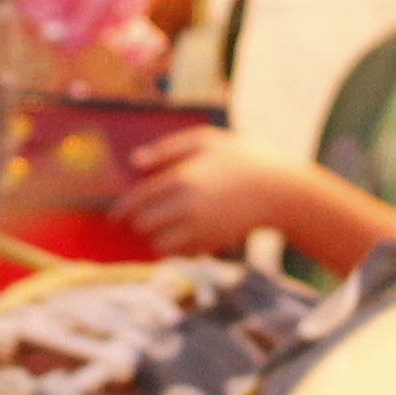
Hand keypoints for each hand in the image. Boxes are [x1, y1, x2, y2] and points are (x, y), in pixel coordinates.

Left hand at [116, 125, 354, 257]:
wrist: (281, 191)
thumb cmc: (243, 159)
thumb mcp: (206, 140)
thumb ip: (168, 149)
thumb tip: (135, 161)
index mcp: (182, 178)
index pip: (138, 199)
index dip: (121, 210)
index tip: (113, 218)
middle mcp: (188, 206)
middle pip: (145, 225)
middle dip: (138, 224)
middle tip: (139, 220)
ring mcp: (201, 228)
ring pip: (160, 245)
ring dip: (155, 238)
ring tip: (162, 228)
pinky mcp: (213, 243)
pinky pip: (182, 254)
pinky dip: (177, 248)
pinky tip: (185, 235)